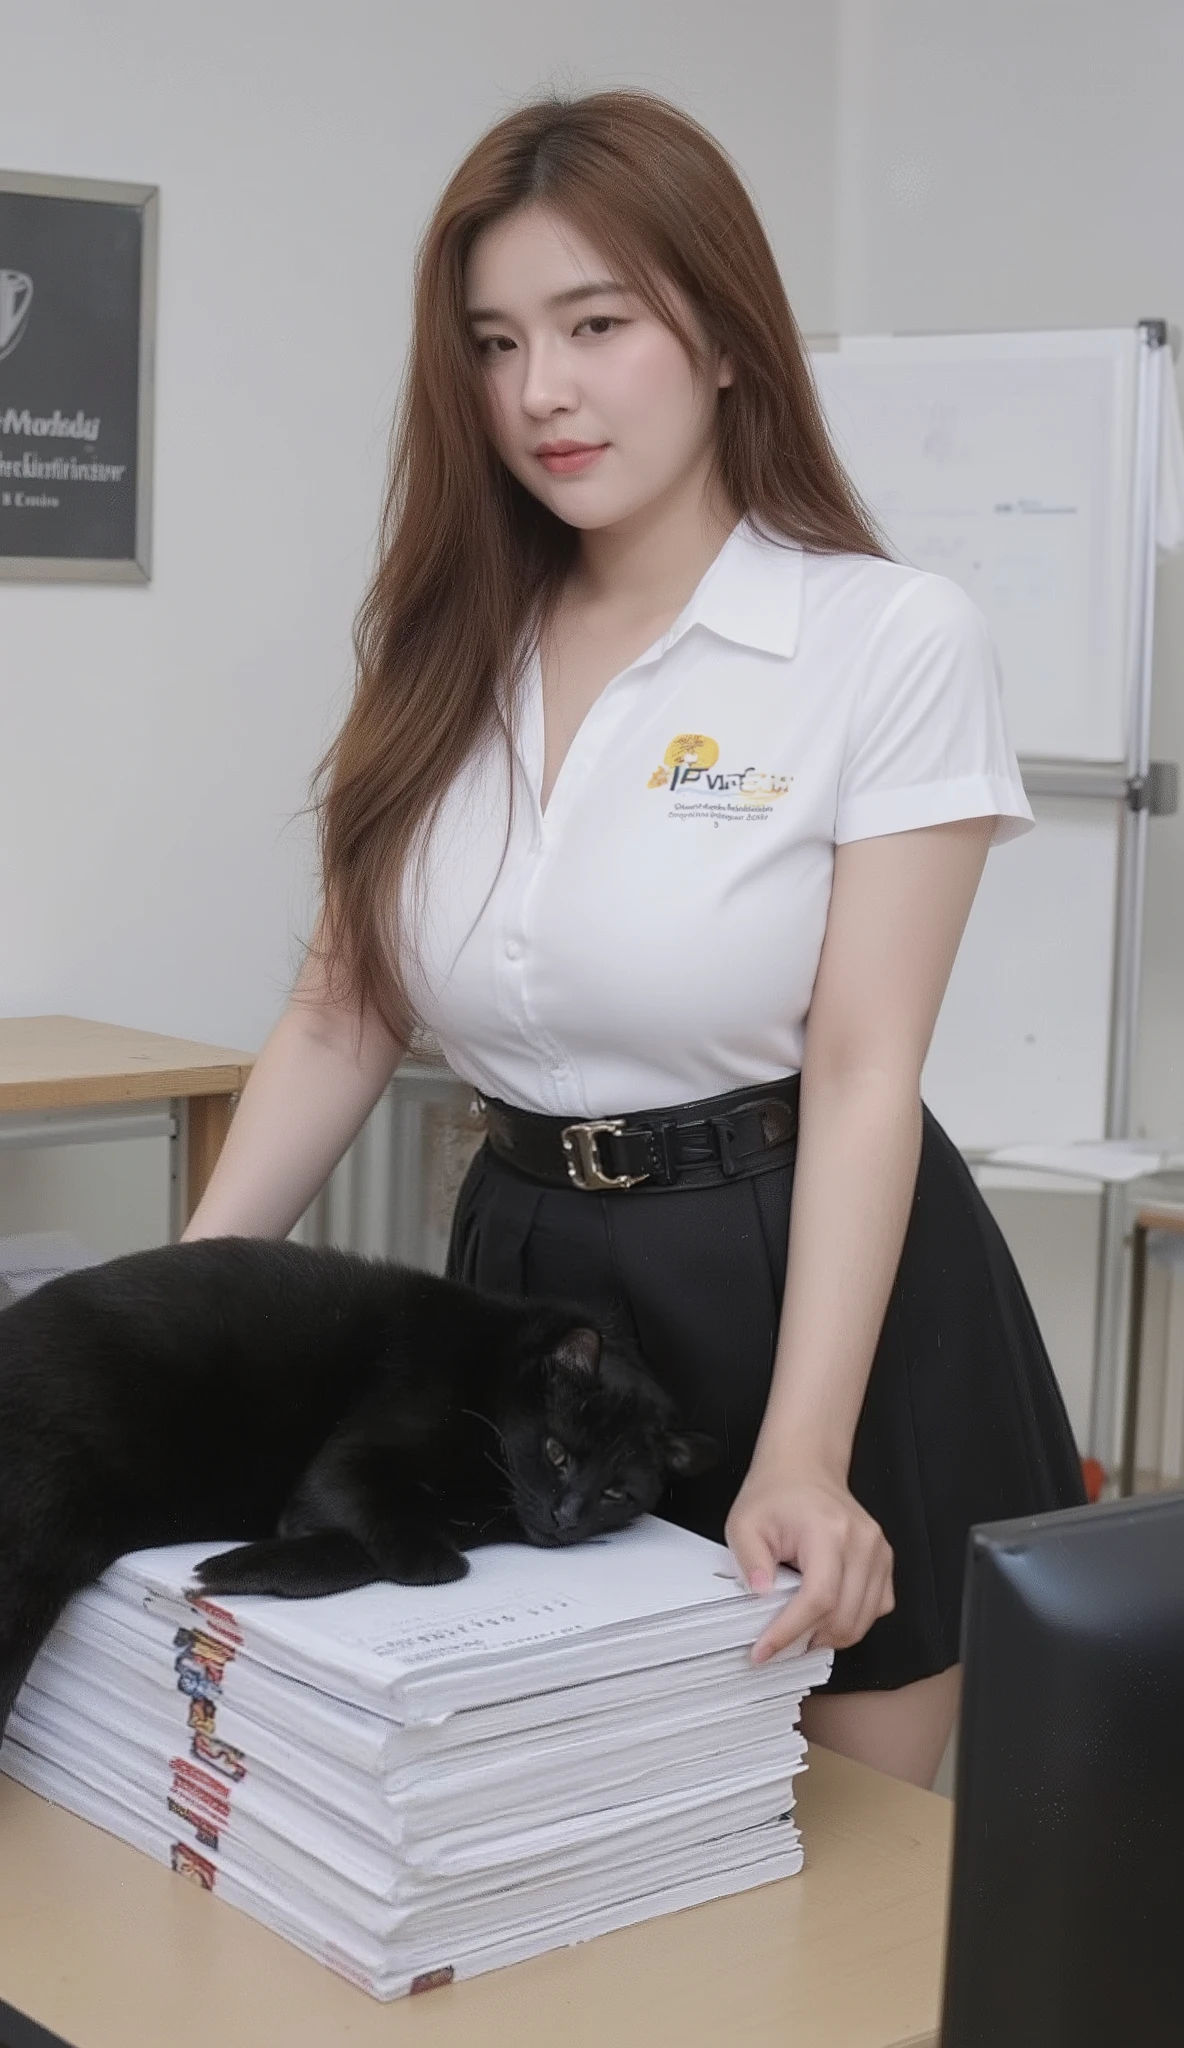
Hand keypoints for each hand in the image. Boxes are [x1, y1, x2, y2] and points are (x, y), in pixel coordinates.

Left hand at [725, 1460, 893, 1663]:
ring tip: (799, 1633)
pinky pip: (877, 1607)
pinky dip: (853, 1621)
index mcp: (828, 1531)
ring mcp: (879, 1552)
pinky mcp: (884, 1561)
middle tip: (777, 1645)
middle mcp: (862, 1542)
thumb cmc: (776, 1493)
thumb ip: (750, 1562)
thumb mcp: (744, 1524)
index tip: (763, 1651)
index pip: (817, 1598)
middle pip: (844, 1616)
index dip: (789, 1631)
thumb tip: (761, 1598)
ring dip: (830, 1636)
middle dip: (808, 1639)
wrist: (805, 1467)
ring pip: (863, 1619)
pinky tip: (826, 1617)